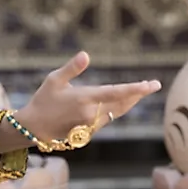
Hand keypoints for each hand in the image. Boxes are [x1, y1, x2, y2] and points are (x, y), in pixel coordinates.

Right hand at [13, 51, 160, 142]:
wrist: (34, 129)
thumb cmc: (43, 100)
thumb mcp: (53, 80)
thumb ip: (71, 68)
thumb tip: (85, 55)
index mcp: (84, 98)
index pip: (115, 93)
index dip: (135, 89)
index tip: (151, 85)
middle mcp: (91, 114)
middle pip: (122, 103)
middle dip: (139, 94)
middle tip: (153, 85)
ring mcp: (91, 125)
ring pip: (117, 112)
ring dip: (131, 101)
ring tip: (143, 90)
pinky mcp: (89, 133)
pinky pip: (109, 118)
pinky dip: (119, 109)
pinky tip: (125, 102)